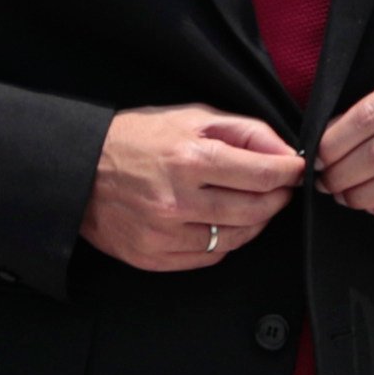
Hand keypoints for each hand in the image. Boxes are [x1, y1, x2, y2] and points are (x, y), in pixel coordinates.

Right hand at [84, 107, 307, 270]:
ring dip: (255, 222)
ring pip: (237, 238)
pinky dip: (225, 241)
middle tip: (278, 188)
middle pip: (256, 210)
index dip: (289, 173)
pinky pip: (210, 256)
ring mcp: (166, 234)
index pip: (263, 175)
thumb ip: (243, 130)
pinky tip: (220, 222)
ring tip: (252, 204)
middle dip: (277, 198)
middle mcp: (179, 200)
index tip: (295, 170)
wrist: (78, 171)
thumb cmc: (135, 139)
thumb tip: (284, 151)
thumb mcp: (190, 116)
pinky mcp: (155, 257)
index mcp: (189, 158)